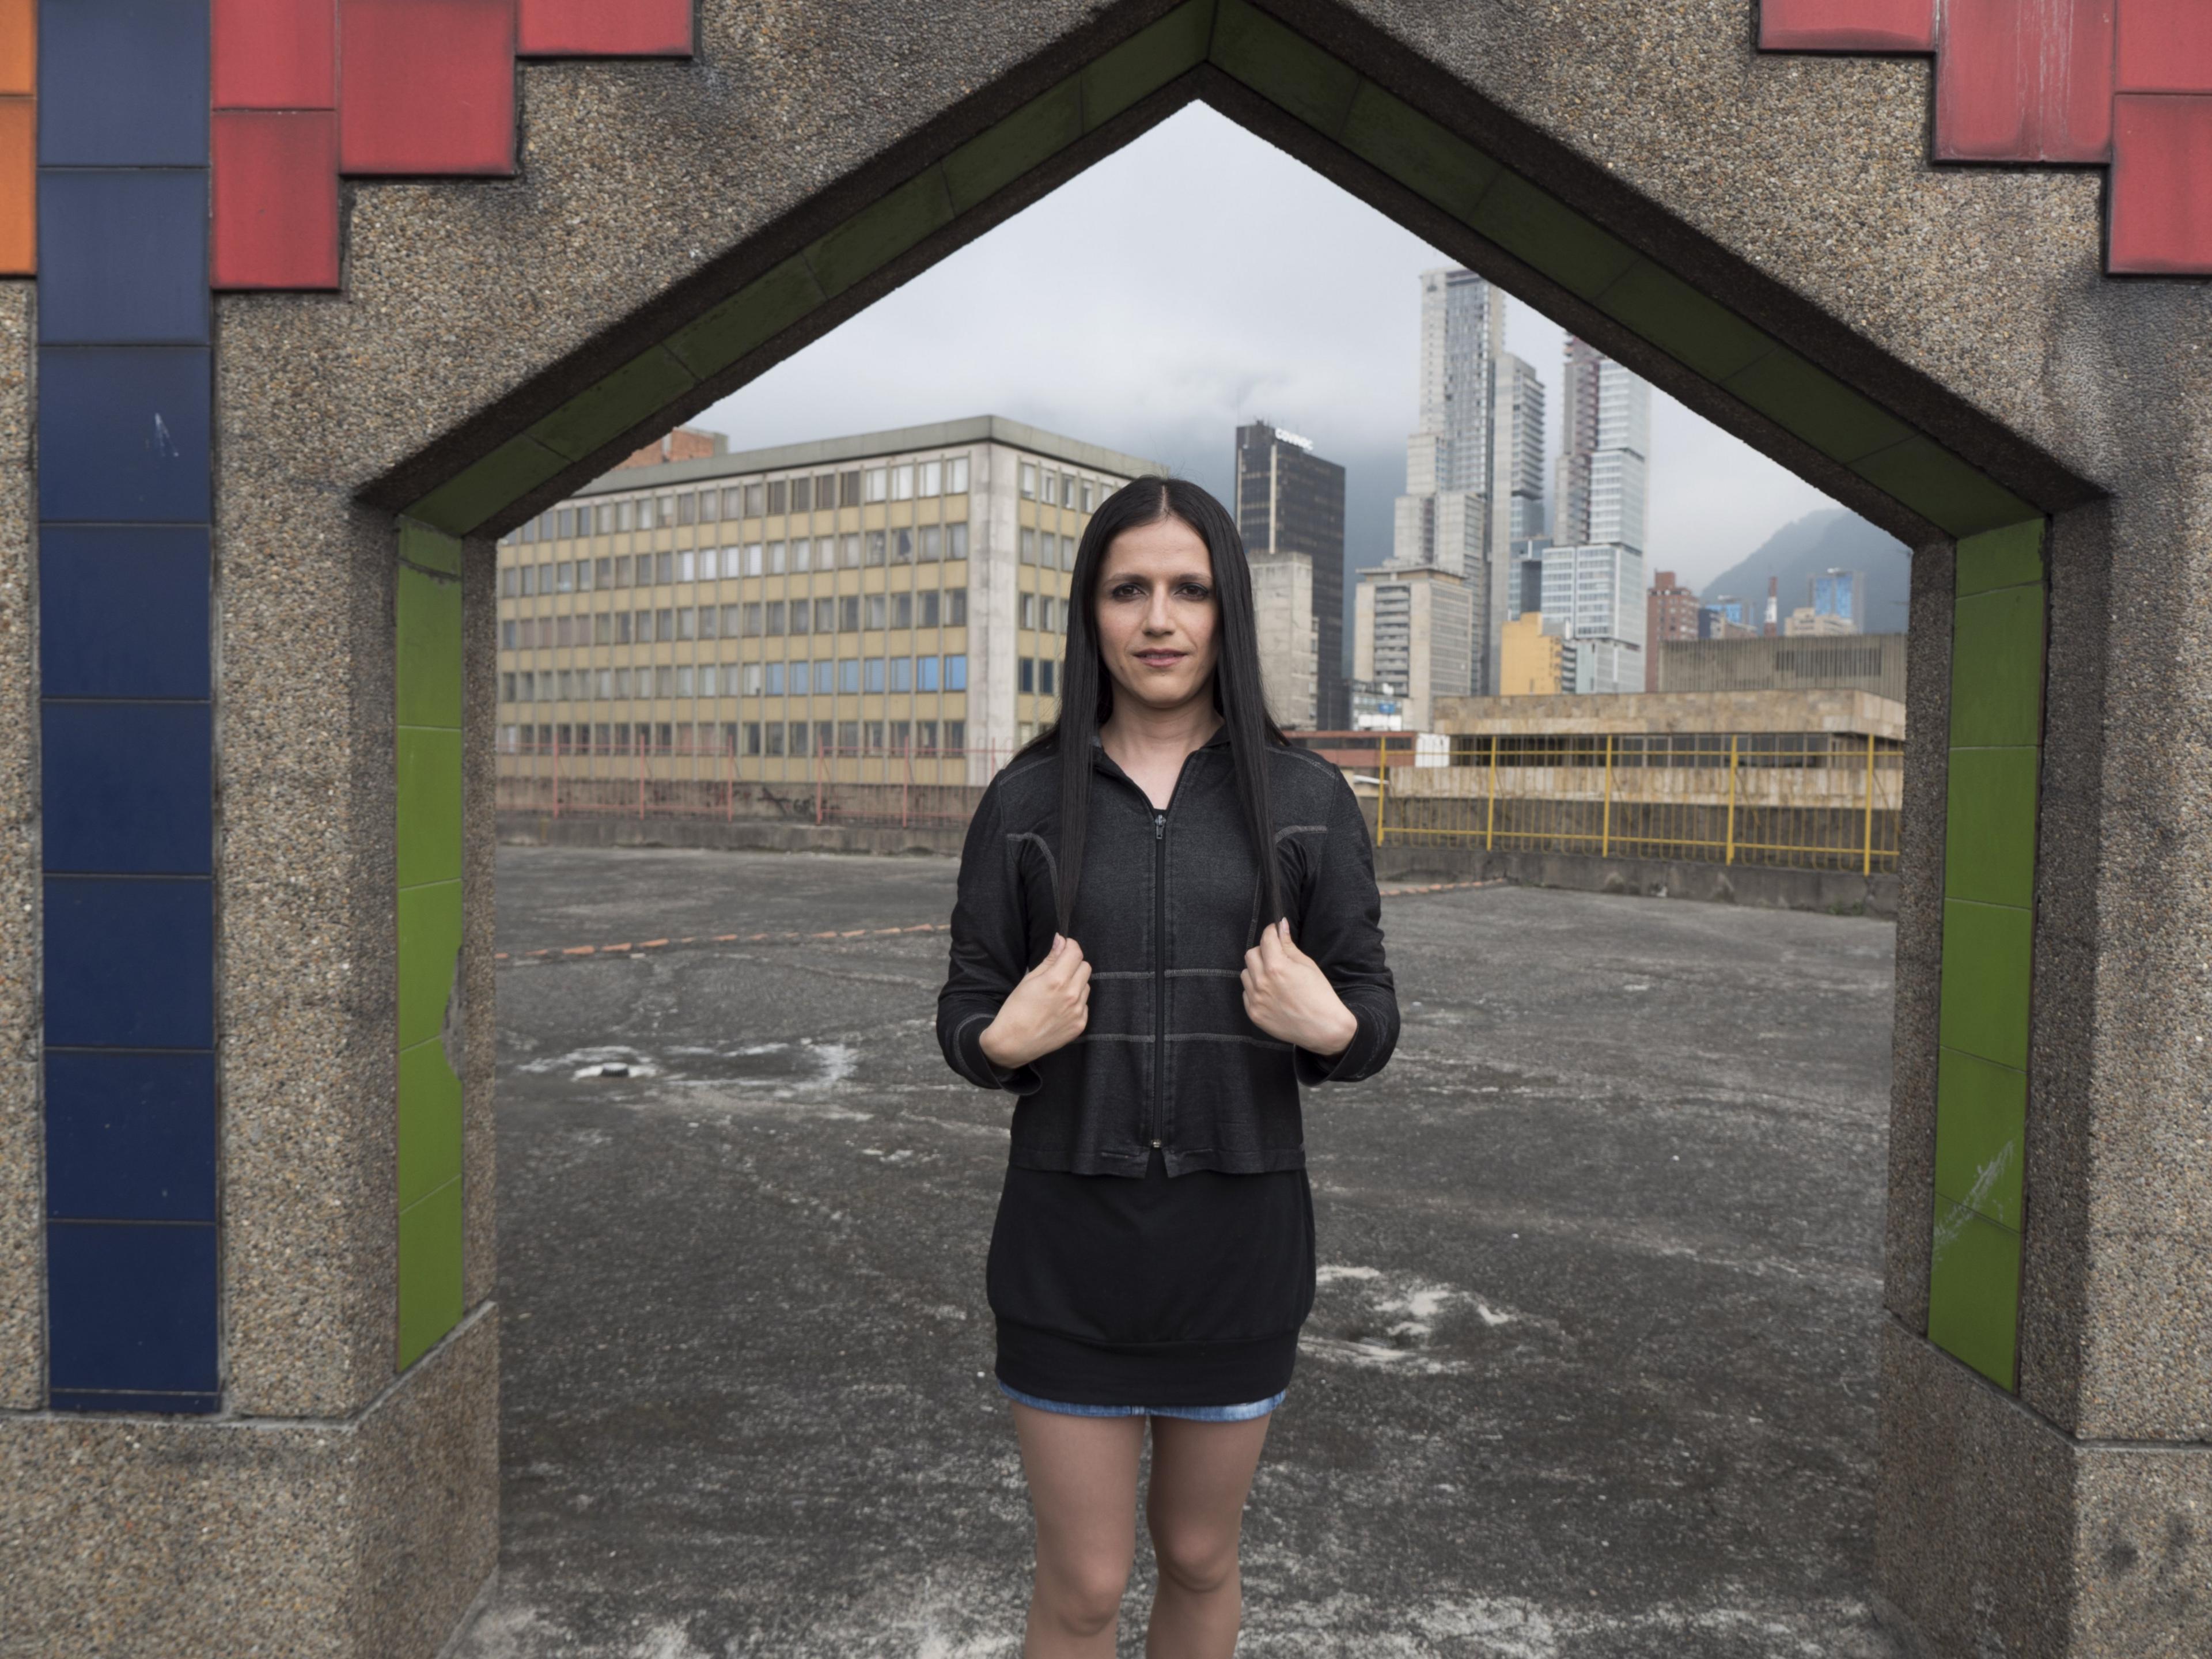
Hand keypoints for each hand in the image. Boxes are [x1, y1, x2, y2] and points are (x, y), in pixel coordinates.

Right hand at [979, 934, 1090, 1070]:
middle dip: (1074, 964)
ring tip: (1057, 993)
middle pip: (1086, 967)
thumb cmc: (1016, 1010)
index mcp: (1057, 980)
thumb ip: (1049, 959)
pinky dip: (1076, 1002)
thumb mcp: (1029, 980)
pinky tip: (1059, 1008)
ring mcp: (1078, 1012)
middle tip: (1059, 970)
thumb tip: (1061, 940)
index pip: (1076, 953)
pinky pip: (1084, 1005)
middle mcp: (1072, 995)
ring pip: (1086, 986)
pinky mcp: (1080, 1025)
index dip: (1070, 946)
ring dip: (1076, 983)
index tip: (1064, 947)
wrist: (1013, 1043)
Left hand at [1242, 918, 1357, 1055]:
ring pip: (1245, 973)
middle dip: (1262, 950)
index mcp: (1276, 967)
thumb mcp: (1307, 965)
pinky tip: (1271, 993)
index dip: (1271, 932)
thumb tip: (1281, 925)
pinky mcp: (1254, 1014)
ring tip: (1273, 977)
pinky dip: (1255, 989)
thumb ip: (1289, 945)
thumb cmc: (1320, 995)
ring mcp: (1256, 1000)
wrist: (1324, 1028)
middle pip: (1251, 954)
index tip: (1275, 932)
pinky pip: (1246, 993)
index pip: (1265, 939)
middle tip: (1276, 956)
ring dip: (1256, 970)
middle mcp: (1262, 982)